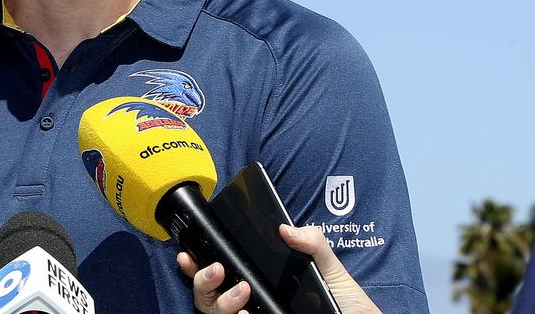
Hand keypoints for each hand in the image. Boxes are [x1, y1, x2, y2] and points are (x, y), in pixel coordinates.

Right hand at [176, 224, 381, 313]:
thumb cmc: (346, 303)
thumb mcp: (331, 268)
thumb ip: (312, 243)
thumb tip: (286, 228)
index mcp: (261, 281)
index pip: (220, 273)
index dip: (197, 264)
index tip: (188, 252)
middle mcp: (253, 303)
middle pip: (208, 295)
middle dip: (202, 279)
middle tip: (217, 268)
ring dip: (221, 301)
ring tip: (243, 291)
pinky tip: (247, 312)